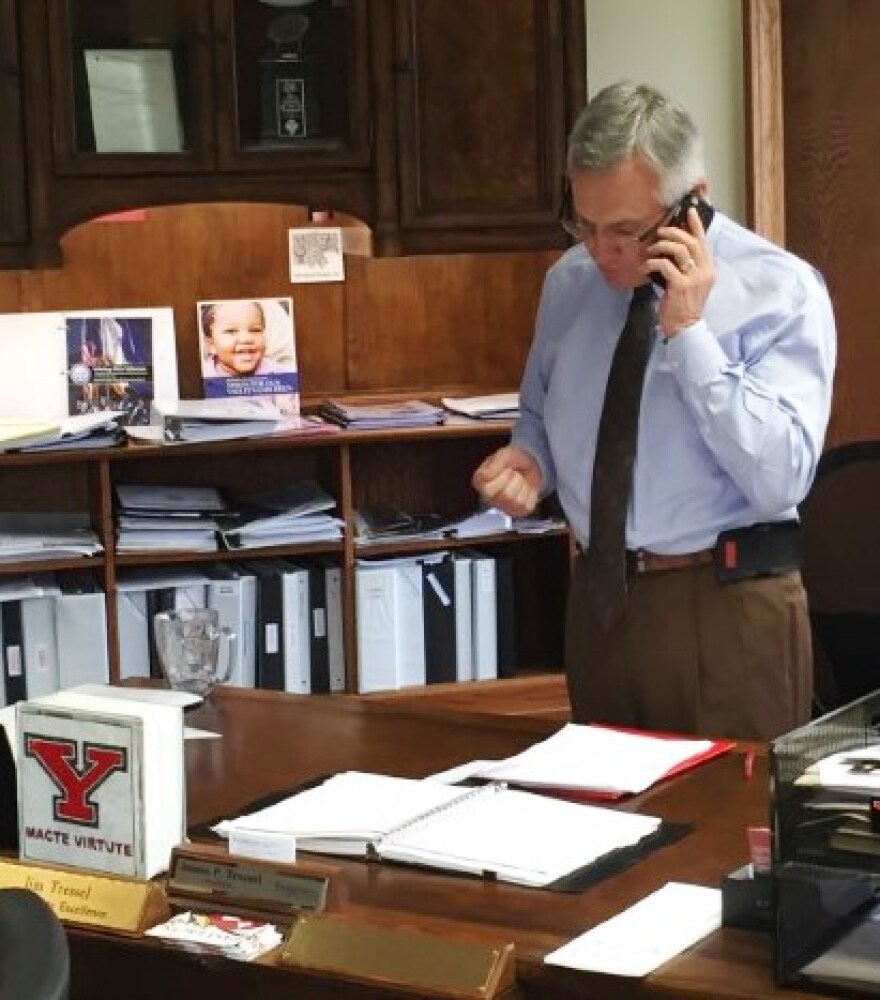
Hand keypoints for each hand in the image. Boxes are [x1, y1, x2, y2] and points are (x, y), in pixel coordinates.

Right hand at [471, 445, 541, 517]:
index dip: (502, 474)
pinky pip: (526, 506)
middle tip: (514, 474)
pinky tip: (525, 488)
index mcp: (480, 482)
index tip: (506, 468)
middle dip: (514, 480)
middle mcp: (488, 497)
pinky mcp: (517, 511)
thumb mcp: (505, 454)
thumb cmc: (514, 460)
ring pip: (516, 501)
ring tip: (520, 480)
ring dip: (522, 486)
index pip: (489, 487)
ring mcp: (503, 506)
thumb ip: (496, 463)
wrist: (530, 463)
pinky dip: (530, 494)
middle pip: (505, 495)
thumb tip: (486, 476)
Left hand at [647, 206, 715, 337]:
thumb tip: (674, 248)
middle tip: (660, 232)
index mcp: (708, 269)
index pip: (703, 242)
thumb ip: (688, 267)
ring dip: (662, 246)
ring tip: (651, 251)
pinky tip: (645, 268)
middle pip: (691, 242)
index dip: (696, 225)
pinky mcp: (680, 285)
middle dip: (674, 232)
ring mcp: (693, 278)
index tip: (688, 211)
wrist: (685, 328)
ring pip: (679, 250)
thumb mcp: (691, 283)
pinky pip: (665, 265)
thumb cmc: (684, 306)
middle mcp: (704, 271)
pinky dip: (652, 264)